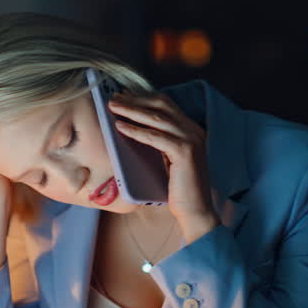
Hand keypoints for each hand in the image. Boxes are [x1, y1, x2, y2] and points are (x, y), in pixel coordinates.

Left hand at [108, 92, 219, 242]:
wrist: (195, 211)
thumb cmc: (179, 189)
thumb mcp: (167, 160)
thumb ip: (158, 143)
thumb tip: (132, 128)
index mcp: (192, 130)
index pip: (166, 105)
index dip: (143, 97)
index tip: (122, 95)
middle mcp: (194, 130)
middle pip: (161, 105)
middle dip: (135, 99)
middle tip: (113, 98)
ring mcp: (192, 140)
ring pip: (157, 118)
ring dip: (132, 110)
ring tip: (112, 107)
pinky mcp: (185, 152)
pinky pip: (155, 137)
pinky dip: (136, 131)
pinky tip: (120, 128)